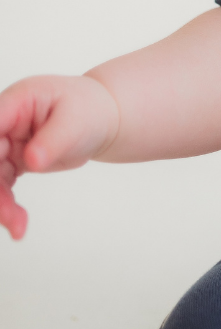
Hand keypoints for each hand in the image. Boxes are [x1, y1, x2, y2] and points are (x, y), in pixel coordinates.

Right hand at [0, 75, 119, 239]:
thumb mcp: (75, 121)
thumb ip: (52, 140)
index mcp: (17, 101)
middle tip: (10, 217)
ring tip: (18, 227)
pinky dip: (6, 206)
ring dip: (0, 205)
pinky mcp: (12, 161)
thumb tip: (31, 160)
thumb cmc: (89, 111)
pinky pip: (0, 187)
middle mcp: (5, 122)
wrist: (101, 120)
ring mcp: (6, 142)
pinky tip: (18, 224)